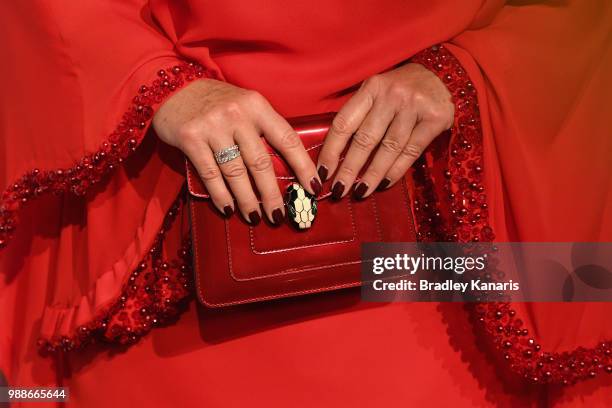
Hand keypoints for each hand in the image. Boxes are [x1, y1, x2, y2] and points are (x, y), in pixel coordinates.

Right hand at [153, 79, 320, 223]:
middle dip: (272, 194)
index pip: (287, 138)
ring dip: (247, 199)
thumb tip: (286, 168)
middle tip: (279, 215)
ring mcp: (213, 126)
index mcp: (257, 106)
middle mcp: (237, 114)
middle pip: (261, 162)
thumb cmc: (216, 102)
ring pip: (236, 172)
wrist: (173, 87)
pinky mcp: (191, 138)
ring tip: (254, 217)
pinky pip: (210, 174)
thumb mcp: (245, 105)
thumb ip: (263, 129)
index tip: (313, 187)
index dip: (302, 165)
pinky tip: (229, 209)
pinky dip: (221, 195)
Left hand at [317, 63, 453, 199]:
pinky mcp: (434, 118)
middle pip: (364, 139)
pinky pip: (411, 151)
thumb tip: (337, 155)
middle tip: (338, 191)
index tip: (322, 173)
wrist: (443, 74)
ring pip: (388, 148)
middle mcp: (391, 95)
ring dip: (372, 175)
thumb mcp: (377, 93)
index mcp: (371, 88)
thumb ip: (360, 116)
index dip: (331, 150)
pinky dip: (396, 170)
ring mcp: (414, 106)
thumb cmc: (402, 90)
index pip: (344, 123)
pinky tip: (384, 184)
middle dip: (349, 169)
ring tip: (360, 192)